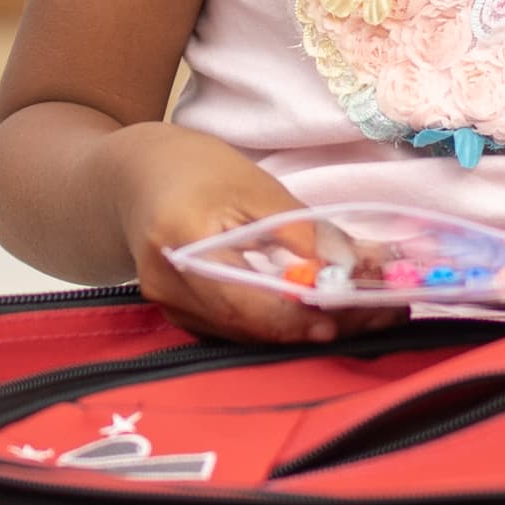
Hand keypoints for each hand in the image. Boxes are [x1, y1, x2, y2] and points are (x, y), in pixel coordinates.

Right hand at [98, 123, 335, 345]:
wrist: (137, 178)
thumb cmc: (198, 172)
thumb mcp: (255, 185)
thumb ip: (301, 229)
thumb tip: (351, 267)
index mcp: (180, 240)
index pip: (243, 297)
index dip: (296, 314)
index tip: (347, 314)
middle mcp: (166, 284)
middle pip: (247, 324)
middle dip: (312, 325)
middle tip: (368, 319)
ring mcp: (168, 305)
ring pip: (244, 333)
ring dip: (300, 329)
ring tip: (354, 315)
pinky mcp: (178, 314)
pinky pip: (234, 329)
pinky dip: (276, 324)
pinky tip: (312, 314)